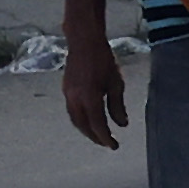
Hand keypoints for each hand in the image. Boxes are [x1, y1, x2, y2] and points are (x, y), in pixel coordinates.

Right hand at [61, 31, 126, 150]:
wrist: (84, 41)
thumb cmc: (103, 60)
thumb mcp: (116, 83)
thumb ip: (117, 106)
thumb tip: (122, 125)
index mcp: (89, 98)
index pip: (97, 125)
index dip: (106, 138)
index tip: (114, 146)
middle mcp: (75, 98)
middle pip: (83, 126)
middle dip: (95, 137)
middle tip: (106, 143)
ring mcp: (68, 93)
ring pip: (75, 119)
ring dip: (86, 130)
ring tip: (98, 135)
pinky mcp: (66, 89)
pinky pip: (72, 110)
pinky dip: (80, 120)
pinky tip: (89, 120)